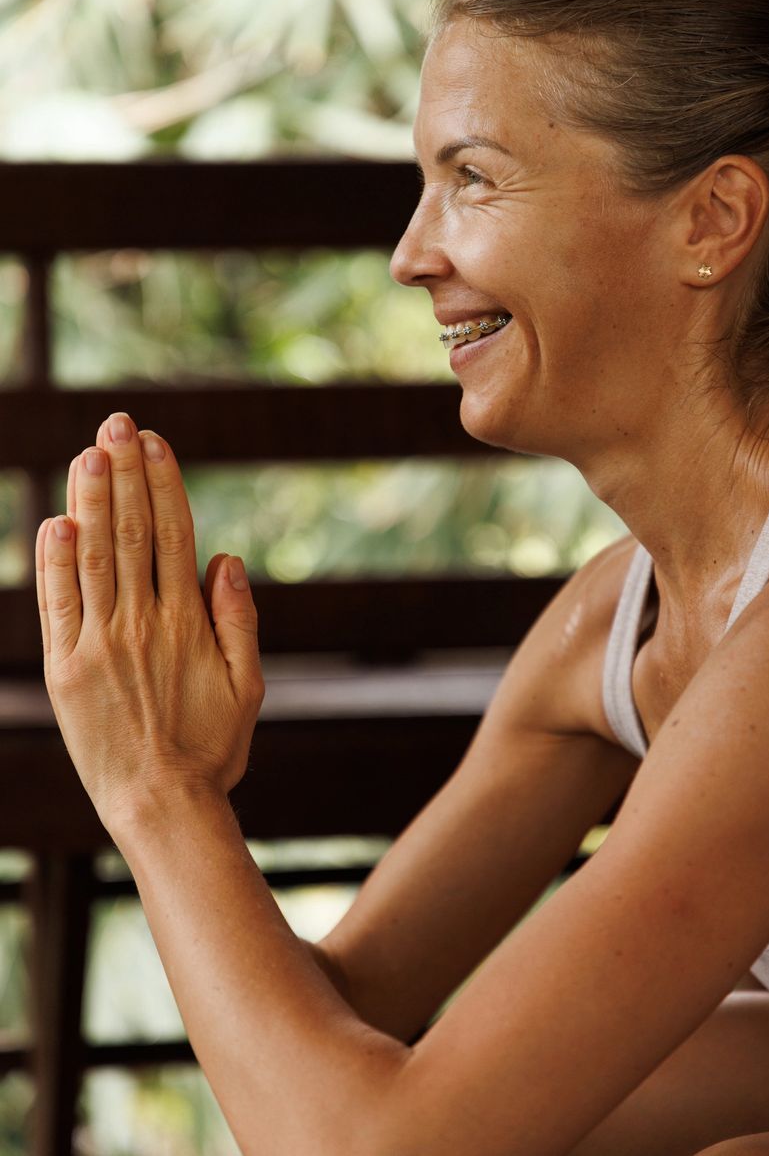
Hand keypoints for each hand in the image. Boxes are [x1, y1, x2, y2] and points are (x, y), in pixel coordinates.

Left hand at [35, 412, 264, 828]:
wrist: (161, 805)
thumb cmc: (212, 749)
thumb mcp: (250, 687)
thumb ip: (240, 621)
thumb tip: (227, 560)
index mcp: (188, 622)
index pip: (173, 534)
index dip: (162, 484)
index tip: (153, 443)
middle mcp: (142, 622)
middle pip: (132, 531)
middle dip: (124, 473)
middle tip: (116, 424)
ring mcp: (99, 643)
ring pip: (95, 556)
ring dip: (91, 500)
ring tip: (88, 453)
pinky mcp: (65, 669)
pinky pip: (58, 604)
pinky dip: (55, 561)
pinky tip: (55, 522)